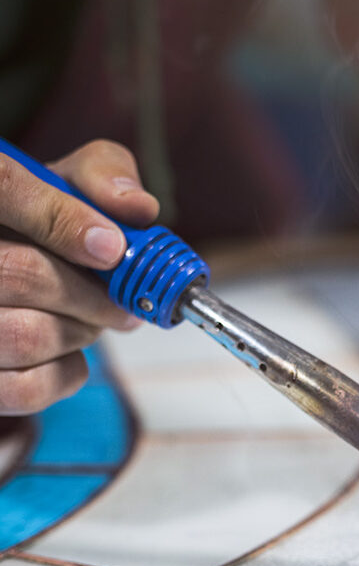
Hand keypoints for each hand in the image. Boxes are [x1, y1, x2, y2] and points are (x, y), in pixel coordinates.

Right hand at [0, 139, 158, 413]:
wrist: (12, 283)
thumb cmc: (40, 229)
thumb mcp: (65, 185)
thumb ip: (102, 178)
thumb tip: (138, 207)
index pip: (2, 186)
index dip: (60, 219)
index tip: (113, 248)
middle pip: (21, 273)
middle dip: (93, 294)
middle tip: (122, 303)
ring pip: (25, 335)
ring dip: (83, 333)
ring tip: (88, 321)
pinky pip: (27, 387)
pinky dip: (68, 373)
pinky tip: (68, 352)